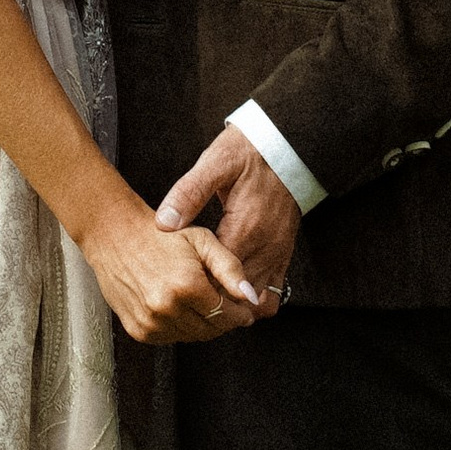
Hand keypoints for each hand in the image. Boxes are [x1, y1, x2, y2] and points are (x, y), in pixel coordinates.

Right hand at [80, 193, 260, 344]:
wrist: (116, 236)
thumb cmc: (161, 236)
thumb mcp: (202, 241)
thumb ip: (230, 268)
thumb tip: (251, 298)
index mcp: (186, 285)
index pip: (227, 316)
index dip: (240, 313)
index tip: (243, 308)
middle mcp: (167, 308)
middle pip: (211, 330)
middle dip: (223, 320)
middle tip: (224, 304)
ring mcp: (151, 323)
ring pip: (192, 337)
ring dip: (202, 324)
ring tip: (198, 300)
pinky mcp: (139, 331)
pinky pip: (171, 338)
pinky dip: (180, 327)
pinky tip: (178, 306)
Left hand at [157, 125, 302, 311]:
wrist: (287, 145)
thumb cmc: (248, 151)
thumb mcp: (215, 163)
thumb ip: (188, 193)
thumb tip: (163, 222)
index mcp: (244, 229)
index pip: (218, 279)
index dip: (195, 285)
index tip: (175, 282)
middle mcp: (264, 249)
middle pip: (235, 296)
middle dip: (211, 300)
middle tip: (184, 295)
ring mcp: (277, 255)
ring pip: (254, 302)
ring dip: (231, 303)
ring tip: (204, 296)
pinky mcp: (283, 255)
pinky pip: (272, 295)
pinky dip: (253, 300)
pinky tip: (231, 291)